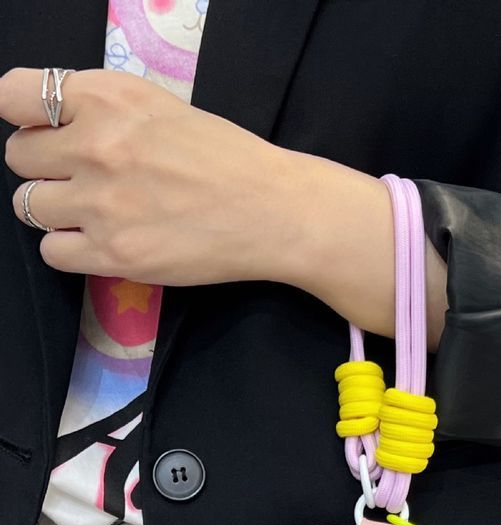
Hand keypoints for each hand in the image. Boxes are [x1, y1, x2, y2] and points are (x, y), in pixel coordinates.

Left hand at [0, 66, 447, 348]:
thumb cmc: (230, 158)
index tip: (46, 130)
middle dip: (48, 166)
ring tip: (103, 211)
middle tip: (91, 176)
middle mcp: (96, 146)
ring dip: (59, 208)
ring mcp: (101, 204)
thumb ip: (104, 108)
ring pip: (28, 206)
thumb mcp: (165, 108)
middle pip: (18, 157)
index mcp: (110, 98)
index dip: (27, 116)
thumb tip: (51, 123)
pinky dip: (74, 247)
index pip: (12, 95)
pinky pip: (52, 251)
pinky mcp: (113, 254)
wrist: (277, 211)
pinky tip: (109, 240)